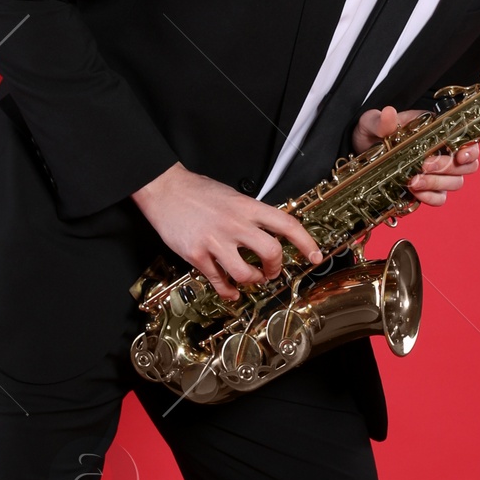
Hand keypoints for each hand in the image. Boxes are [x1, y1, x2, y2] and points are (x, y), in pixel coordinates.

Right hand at [131, 164, 320, 302]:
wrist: (164, 189)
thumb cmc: (197, 191)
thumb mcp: (232, 195)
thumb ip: (251, 214)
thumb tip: (270, 230)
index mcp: (247, 207)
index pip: (286, 224)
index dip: (306, 242)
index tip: (315, 256)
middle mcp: (235, 224)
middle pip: (271, 252)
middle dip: (276, 267)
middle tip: (272, 271)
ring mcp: (215, 240)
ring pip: (245, 273)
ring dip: (253, 281)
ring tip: (251, 279)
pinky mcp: (196, 254)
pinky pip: (218, 280)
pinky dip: (228, 291)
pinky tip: (231, 291)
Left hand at [351, 105, 479, 208]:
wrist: (360, 151)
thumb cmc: (372, 132)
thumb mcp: (371, 122)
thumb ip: (381, 121)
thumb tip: (389, 113)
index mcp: (437, 130)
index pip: (469, 140)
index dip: (471, 149)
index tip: (459, 156)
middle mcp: (443, 151)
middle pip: (466, 165)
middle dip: (447, 168)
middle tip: (423, 166)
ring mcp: (437, 172)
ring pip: (455, 182)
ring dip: (436, 183)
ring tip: (413, 181)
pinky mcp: (428, 188)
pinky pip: (440, 198)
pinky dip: (431, 198)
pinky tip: (416, 193)